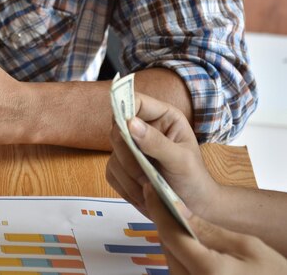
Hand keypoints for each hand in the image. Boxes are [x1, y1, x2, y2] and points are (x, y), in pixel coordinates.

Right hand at [106, 93, 218, 216]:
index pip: (135, 101)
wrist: (194, 206)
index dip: (125, 111)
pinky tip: (144, 194)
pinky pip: (112, 173)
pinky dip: (126, 187)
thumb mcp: (181, 160)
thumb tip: (129, 123)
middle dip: (130, 157)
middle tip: (147, 174)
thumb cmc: (194, 178)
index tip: (124, 130)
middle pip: (117, 130)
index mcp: (162, 117)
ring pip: (113, 156)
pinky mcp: (121, 166)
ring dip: (130, 177)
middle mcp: (143, 128)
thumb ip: (157, 142)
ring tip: (151, 188)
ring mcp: (130, 148)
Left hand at [144, 184, 286, 274]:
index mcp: (207, 272)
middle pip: (166, 246)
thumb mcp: (248, 248)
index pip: (170, 233)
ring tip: (181, 220)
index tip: (151, 188)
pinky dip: (180, 254)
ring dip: (173, 239)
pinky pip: (178, 270)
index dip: (158, 207)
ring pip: (170, 258)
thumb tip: (179, 209)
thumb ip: (210, 230)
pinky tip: (191, 243)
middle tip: (165, 199)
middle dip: (166, 222)